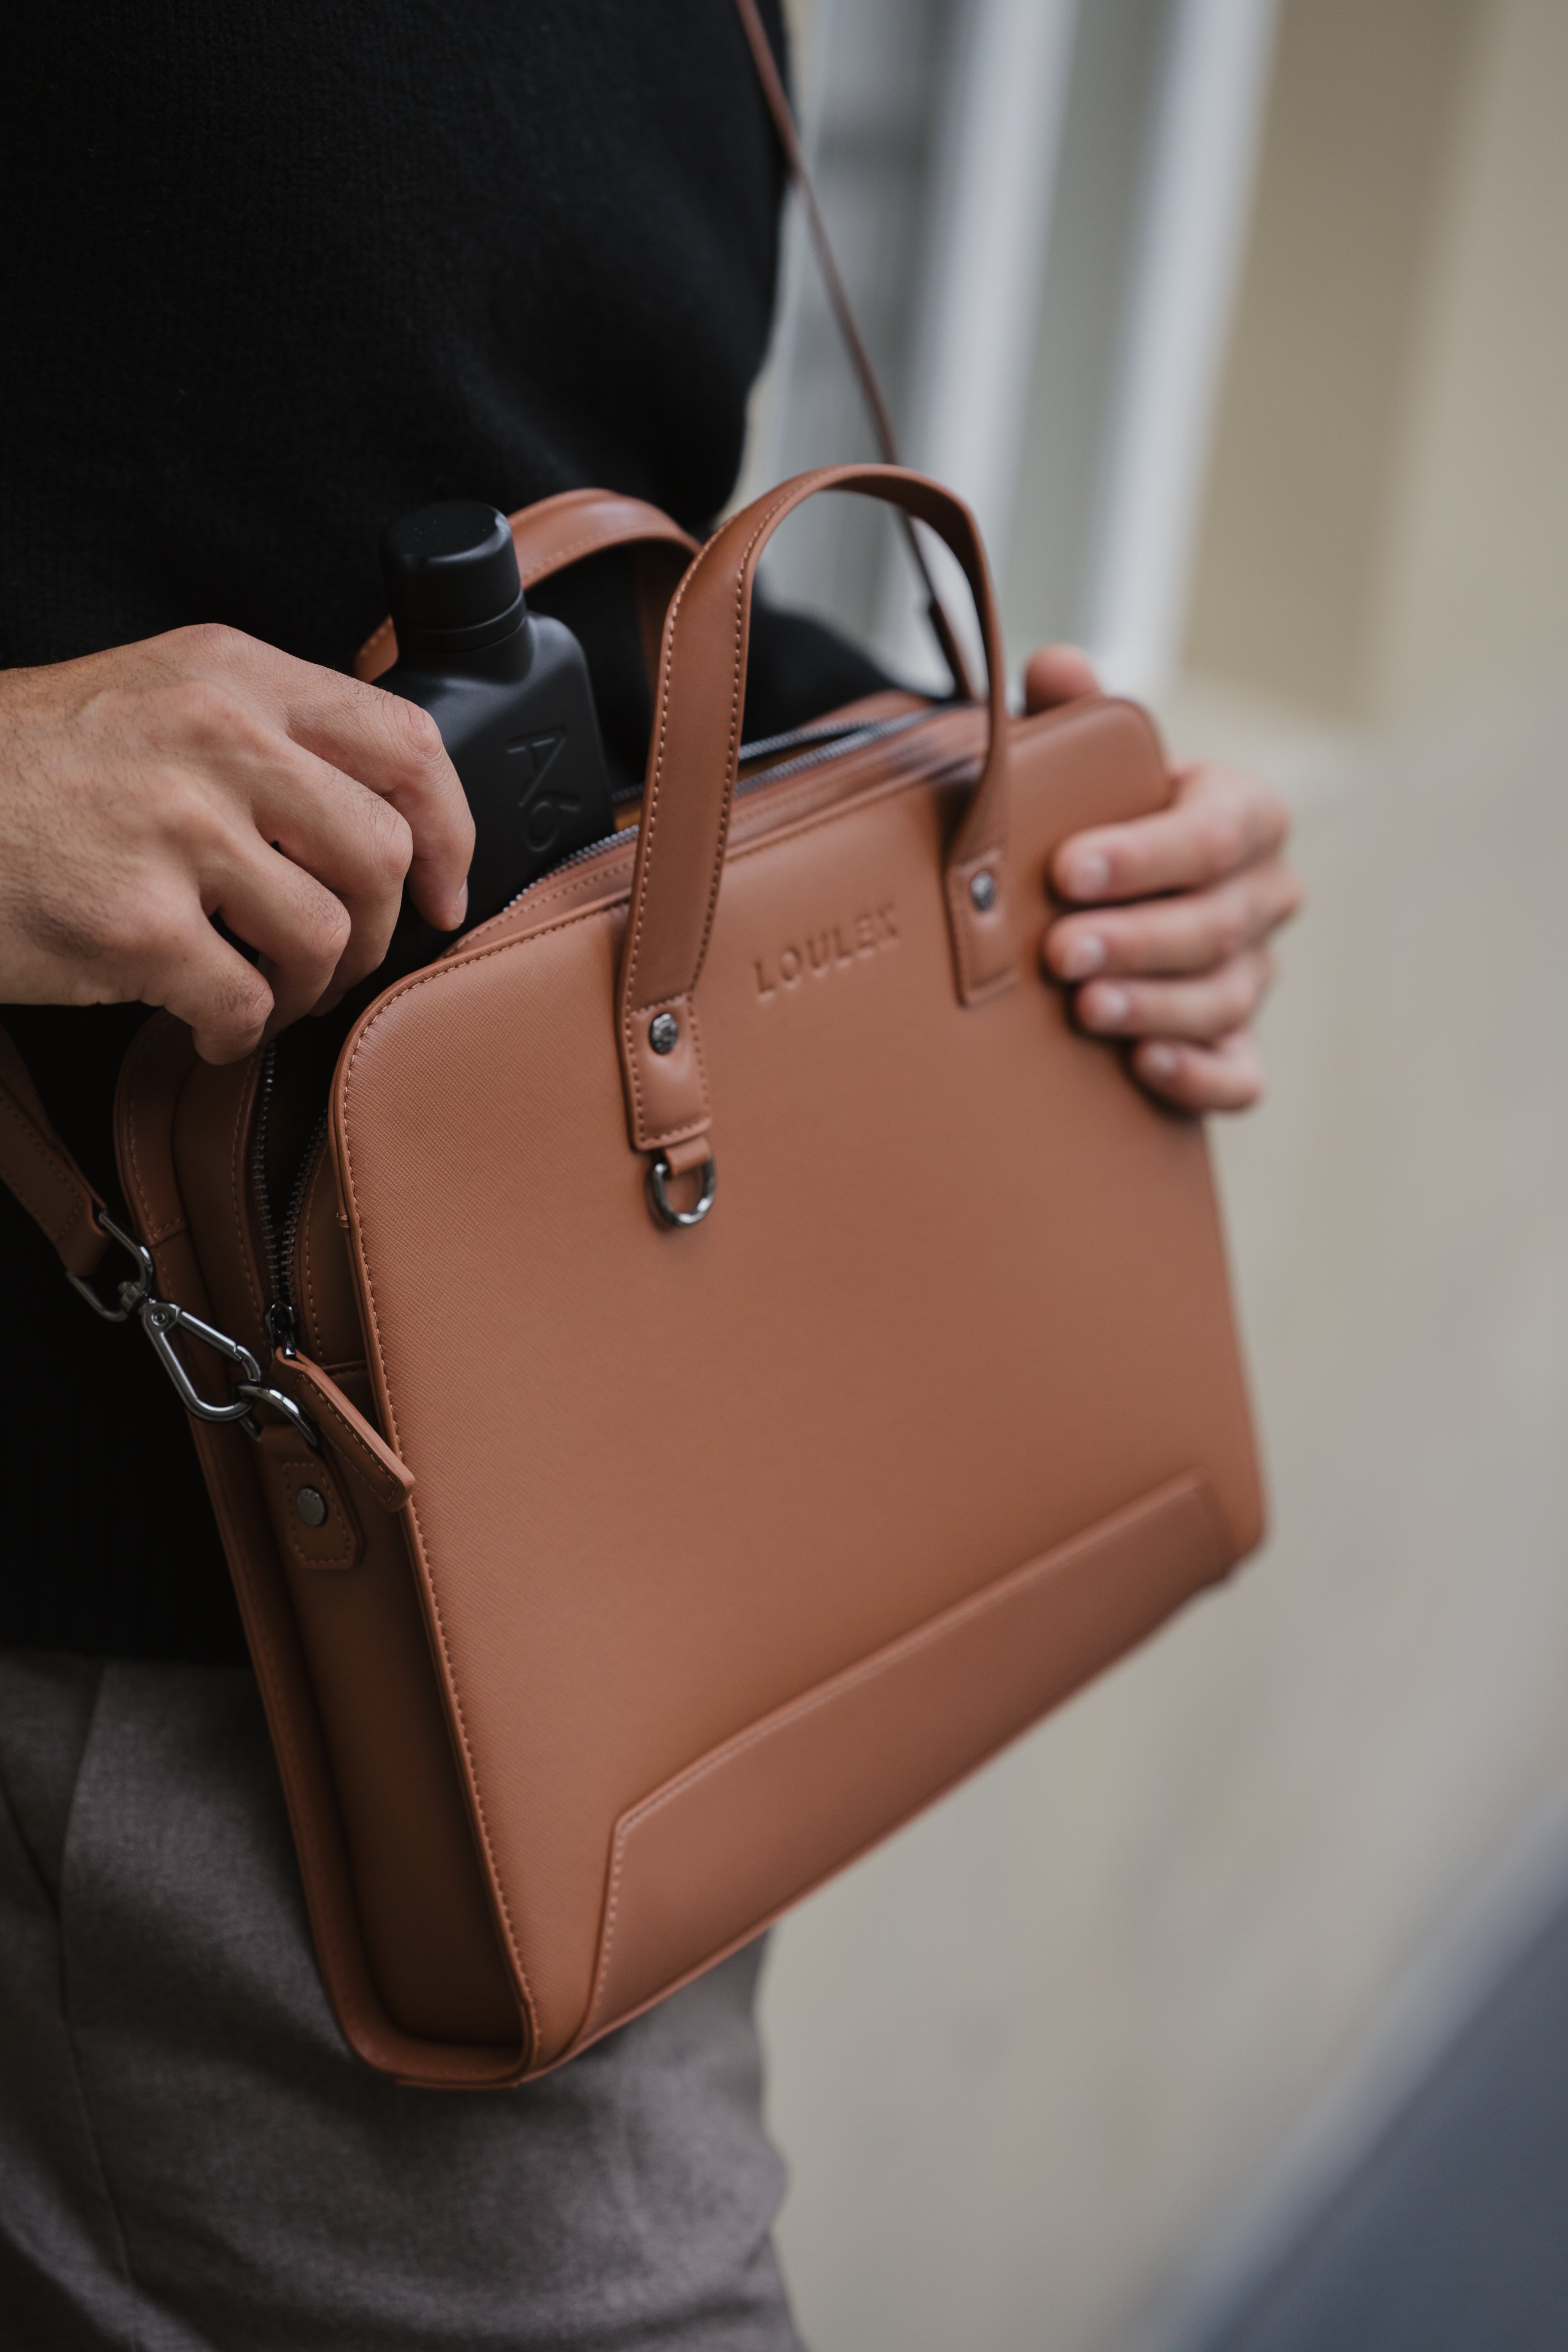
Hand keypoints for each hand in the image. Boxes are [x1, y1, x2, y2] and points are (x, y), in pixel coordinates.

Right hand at [0, 624, 472, 1063]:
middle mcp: (215, 738)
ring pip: (325, 936)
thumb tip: (375, 810)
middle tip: (337, 961)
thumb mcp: (153, 699)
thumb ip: (262, 733)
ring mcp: (175, 830)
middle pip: (380, 853)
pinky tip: (209, 1025)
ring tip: (269, 992)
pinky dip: (241, 1032)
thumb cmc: (26, 770)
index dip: (450, 831)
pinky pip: (247, 1002)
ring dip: (310, 988)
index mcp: (231, 675)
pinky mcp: (135, 923)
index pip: (405, 742)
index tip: (447, 891)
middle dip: (377, 930)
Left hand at [1028, 645, 1300, 1112]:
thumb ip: (1074, 717)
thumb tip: (1056, 667)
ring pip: (1222, 998)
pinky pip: (1237, 1076)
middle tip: (1061, 951)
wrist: (1099, 904)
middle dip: (1136, 939)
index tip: (1066, 869)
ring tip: (1086, 1008)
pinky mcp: (1236, 1048)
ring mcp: (1253, 977)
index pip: (1213, 833)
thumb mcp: (1083, 768)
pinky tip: (1146, 1067)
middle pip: (1216, 923)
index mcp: (1242, 815)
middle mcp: (1262, 896)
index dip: (1143, 854)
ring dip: (1154, 1005)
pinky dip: (1199, 1076)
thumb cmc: (1094, 825)